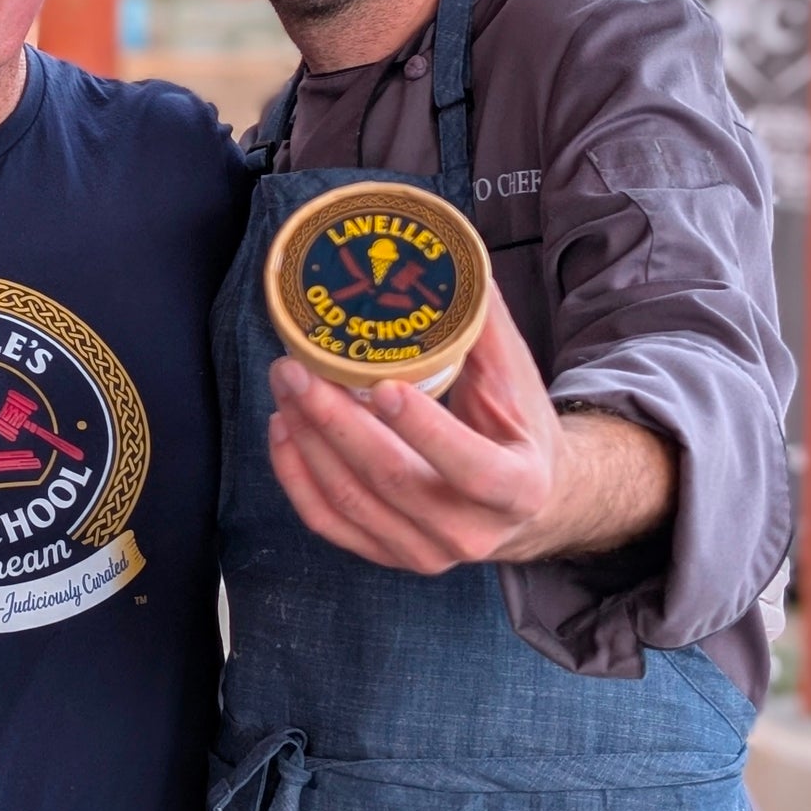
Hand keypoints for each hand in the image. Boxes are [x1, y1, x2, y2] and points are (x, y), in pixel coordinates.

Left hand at [266, 282, 565, 571]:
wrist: (528, 502)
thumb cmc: (518, 428)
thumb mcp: (516, 379)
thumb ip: (483, 324)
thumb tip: (449, 254)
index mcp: (516, 488)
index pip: (470, 468)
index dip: (425, 431)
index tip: (383, 386)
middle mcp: (470, 533)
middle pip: (391, 481)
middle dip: (334, 422)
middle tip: (295, 368)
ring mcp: (424, 553)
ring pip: (350, 500)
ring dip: (307, 440)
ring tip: (285, 384)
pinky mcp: (386, 555)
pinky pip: (327, 521)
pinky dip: (295, 475)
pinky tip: (282, 428)